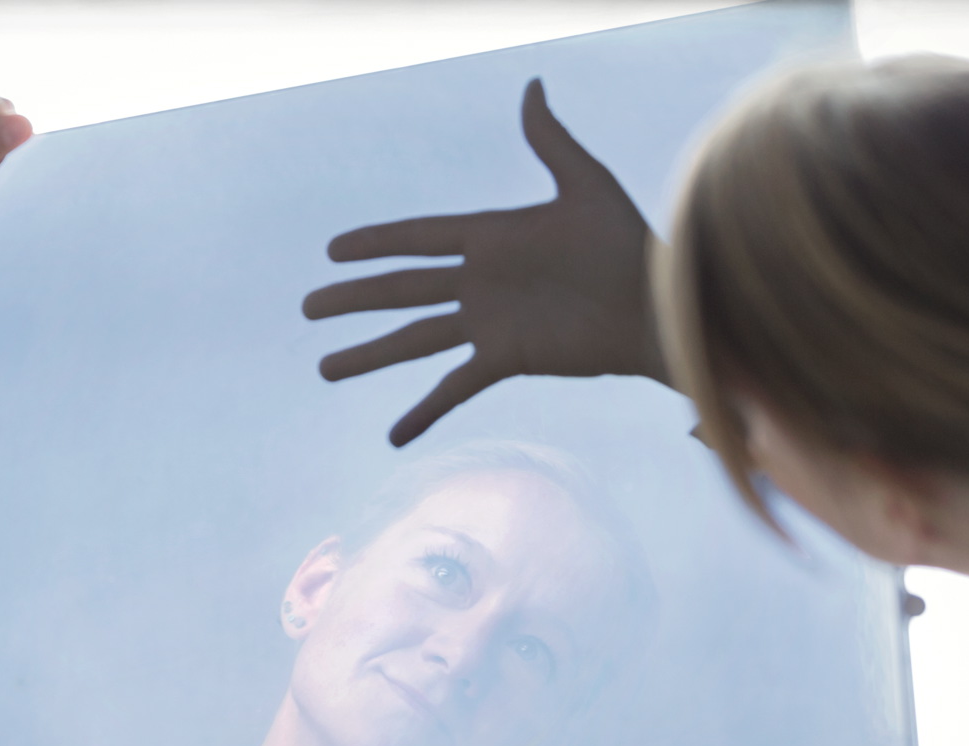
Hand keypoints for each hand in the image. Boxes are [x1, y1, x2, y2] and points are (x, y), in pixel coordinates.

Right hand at [303, 79, 666, 445]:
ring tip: (326, 369)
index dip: (376, 244)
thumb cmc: (630, 244)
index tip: (334, 250)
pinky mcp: (507, 358)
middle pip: (402, 290)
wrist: (659, 307)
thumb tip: (532, 85)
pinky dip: (424, 411)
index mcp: (491, 237)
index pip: (418, 239)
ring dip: (370, 355)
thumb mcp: (587, 186)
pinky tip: (393, 436)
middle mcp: (480, 282)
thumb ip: (551, 141)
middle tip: (309, 307)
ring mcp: (489, 323)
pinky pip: (454, 387)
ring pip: (414, 339)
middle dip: (354, 299)